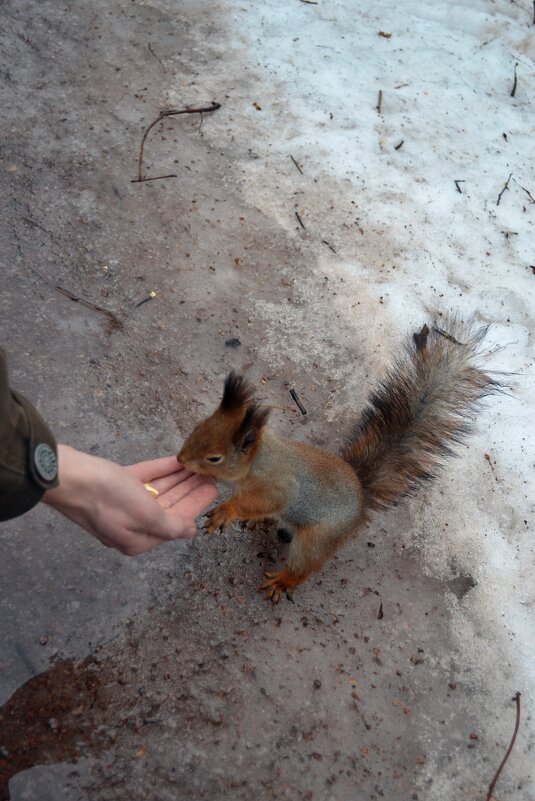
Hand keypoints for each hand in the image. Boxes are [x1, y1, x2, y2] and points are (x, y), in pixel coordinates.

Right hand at [42, 445, 216, 554]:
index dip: (196, 504)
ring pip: (158, 490)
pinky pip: (144, 477)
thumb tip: (189, 532)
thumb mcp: (144, 515)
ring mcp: (121, 503)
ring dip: (178, 477)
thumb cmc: (105, 498)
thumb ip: (170, 524)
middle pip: (169, 505)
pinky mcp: (114, 484)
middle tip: (210, 474)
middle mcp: (130, 524)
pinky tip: (176, 460)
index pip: (176, 521)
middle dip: (190, 489)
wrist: (67, 476)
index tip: (213, 488)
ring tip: (198, 465)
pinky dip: (161, 470)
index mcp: (137, 539)